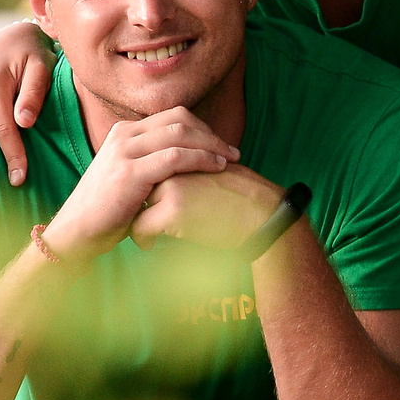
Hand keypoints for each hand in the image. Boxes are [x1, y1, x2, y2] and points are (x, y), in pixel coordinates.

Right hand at [42, 107, 238, 261]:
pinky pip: (176, 157)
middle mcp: (124, 135)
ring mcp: (125, 151)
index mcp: (124, 132)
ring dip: (211, 145)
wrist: (76, 232)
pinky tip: (216, 168)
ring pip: (181, 134)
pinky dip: (201, 159)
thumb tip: (186, 157)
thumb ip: (151, 161)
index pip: (173, 117)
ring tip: (230, 160)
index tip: (221, 145)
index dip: (202, 128)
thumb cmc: (107, 210)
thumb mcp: (129, 175)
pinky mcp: (129, 172)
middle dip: (211, 134)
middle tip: (232, 151)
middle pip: (180, 120)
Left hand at [131, 165, 281, 254]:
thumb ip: (191, 170)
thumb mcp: (215, 171)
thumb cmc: (244, 197)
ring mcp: (171, 187)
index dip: (146, 190)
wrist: (263, 213)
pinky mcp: (172, 211)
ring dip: (136, 221)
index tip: (145, 206)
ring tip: (145, 236)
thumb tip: (167, 183)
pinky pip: (140, 227)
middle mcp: (174, 166)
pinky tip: (150, 246)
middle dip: (138, 205)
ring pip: (136, 206)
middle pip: (139, 186)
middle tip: (140, 221)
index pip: (150, 168)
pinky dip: (142, 239)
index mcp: (184, 153)